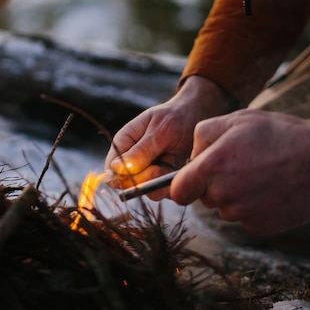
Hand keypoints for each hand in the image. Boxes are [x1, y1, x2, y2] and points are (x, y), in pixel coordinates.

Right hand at [104, 76, 235, 199]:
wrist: (198, 117)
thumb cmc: (176, 118)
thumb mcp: (160, 130)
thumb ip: (141, 150)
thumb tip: (117, 169)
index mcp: (124, 144)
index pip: (111, 169)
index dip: (125, 175)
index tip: (148, 166)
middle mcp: (132, 161)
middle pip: (128, 184)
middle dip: (148, 178)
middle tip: (166, 161)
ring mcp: (147, 172)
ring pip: (146, 191)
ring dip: (162, 181)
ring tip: (174, 160)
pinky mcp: (162, 181)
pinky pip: (163, 192)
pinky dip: (173, 183)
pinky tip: (180, 167)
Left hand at [170, 99, 309, 235]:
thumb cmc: (279, 133)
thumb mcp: (237, 119)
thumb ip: (203, 135)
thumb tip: (192, 158)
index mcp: (213, 167)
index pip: (178, 191)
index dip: (183, 184)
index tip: (193, 179)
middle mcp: (224, 195)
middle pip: (205, 198)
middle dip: (215, 184)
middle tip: (242, 165)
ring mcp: (243, 215)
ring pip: (226, 209)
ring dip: (237, 196)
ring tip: (263, 174)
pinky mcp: (262, 228)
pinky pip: (247, 219)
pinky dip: (256, 208)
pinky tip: (274, 189)